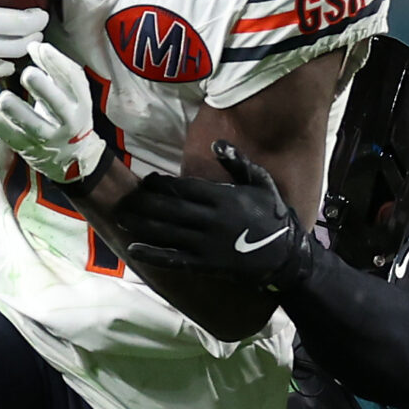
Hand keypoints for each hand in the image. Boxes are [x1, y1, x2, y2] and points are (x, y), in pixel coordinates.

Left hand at [0, 44, 106, 185]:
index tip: (40, 49)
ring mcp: (50, 139)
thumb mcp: (69, 92)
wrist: (74, 157)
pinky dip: (1, 127)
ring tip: (4, 99)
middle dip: (44, 89)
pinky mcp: (31, 150)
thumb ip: (53, 68)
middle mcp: (69, 122)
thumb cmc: (67, 113)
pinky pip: (15, 139)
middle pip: (58, 105)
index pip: (73, 81)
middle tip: (28, 74)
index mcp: (80, 103)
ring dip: (18, 112)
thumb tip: (32, 45)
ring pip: (35, 126)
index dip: (58, 64)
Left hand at [118, 141, 317, 289]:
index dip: (162, 184)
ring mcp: (208, 245)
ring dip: (142, 225)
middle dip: (145, 203)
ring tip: (122, 217)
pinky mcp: (206, 265)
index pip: (185, 188)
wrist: (285, 256)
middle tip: (127, 198)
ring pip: (167, 233)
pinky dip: (153, 254)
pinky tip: (134, 248)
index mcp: (224, 199)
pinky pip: (174, 259)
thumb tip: (217, 143)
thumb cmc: (274, 216)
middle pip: (170, 209)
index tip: (147, 180)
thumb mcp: (261, 183)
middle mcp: (212, 221)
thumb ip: (238, 163)